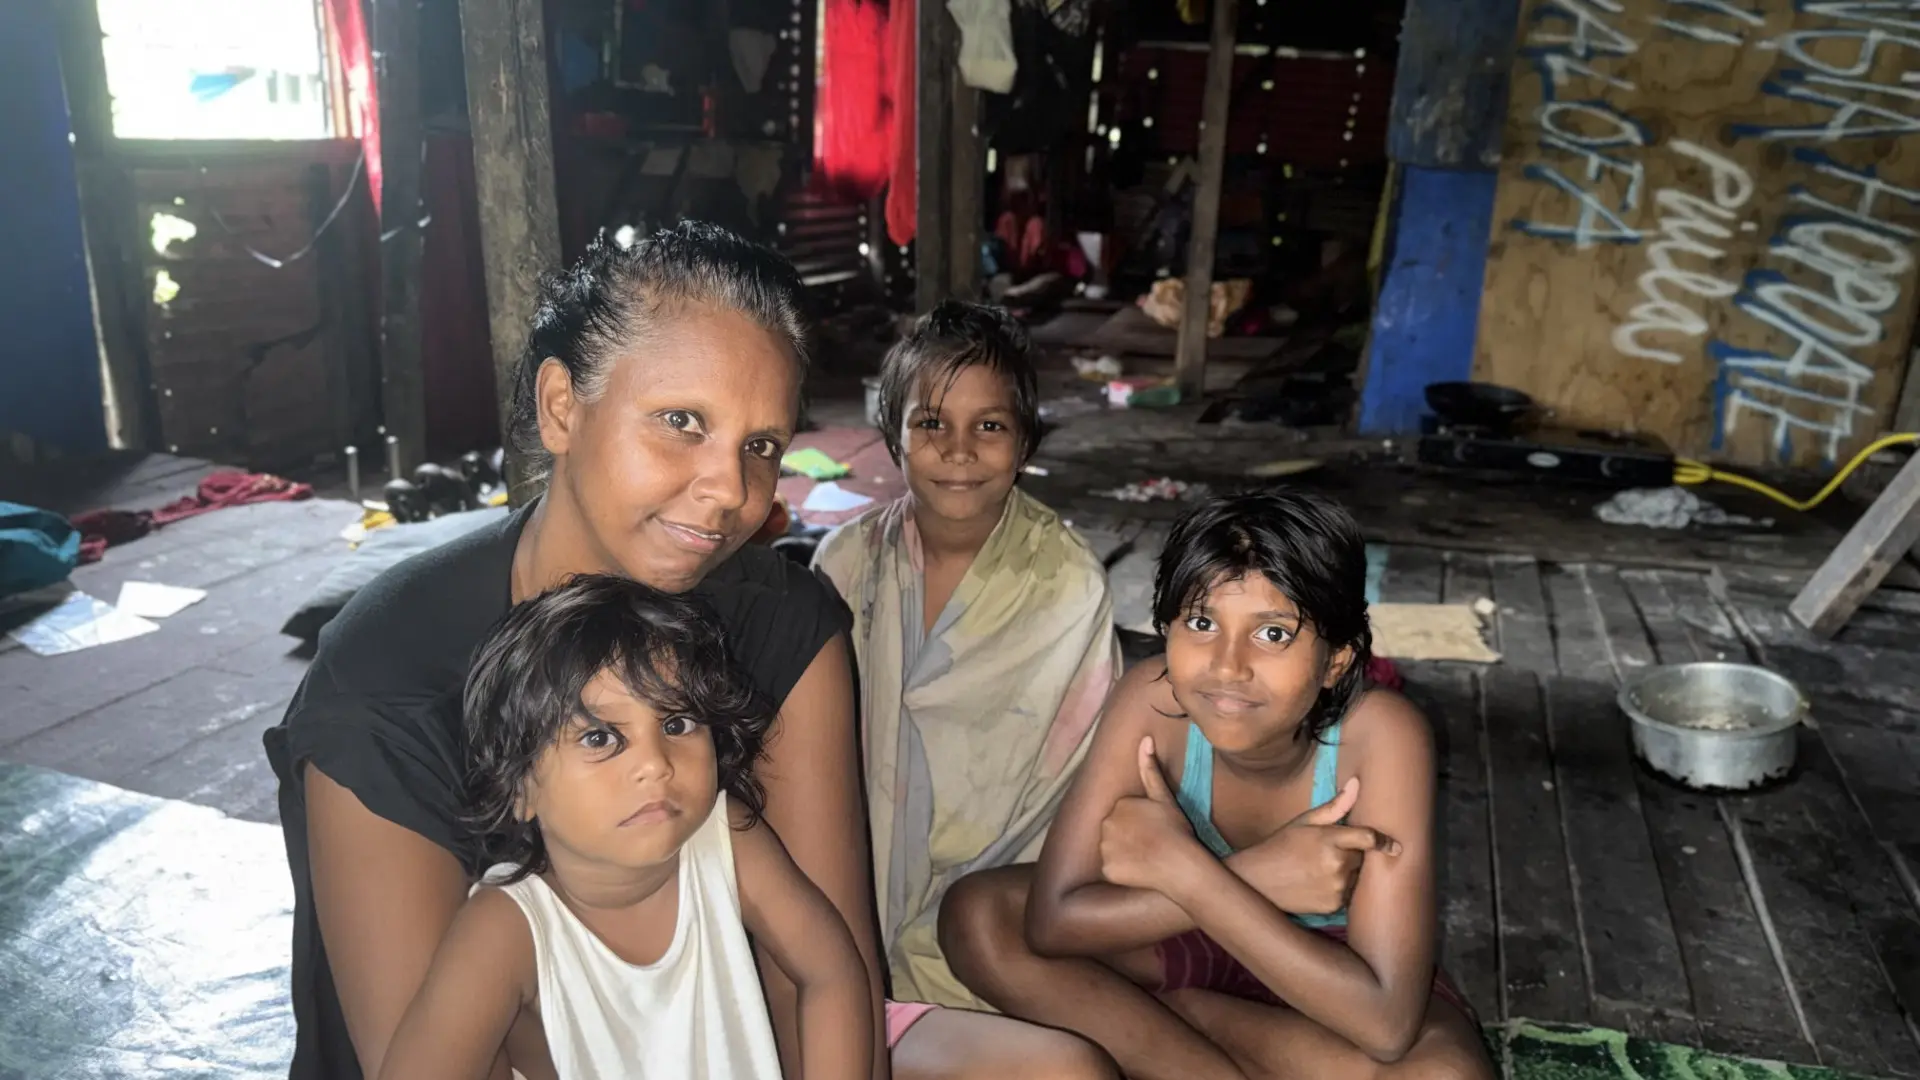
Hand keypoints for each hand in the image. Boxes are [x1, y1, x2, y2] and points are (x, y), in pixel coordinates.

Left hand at [1098, 737, 1201, 892]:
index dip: (1140, 822)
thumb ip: (1150, 769)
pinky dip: (1122, 871)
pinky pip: (1111, 868)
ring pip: (1111, 849)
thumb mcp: (1164, 796)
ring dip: (1124, 853)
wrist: (1181, 864)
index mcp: (1120, 804)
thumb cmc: (1176, 830)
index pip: (1124, 813)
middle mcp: (1107, 823)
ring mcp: (1105, 847)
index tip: (1154, 828)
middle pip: (1114, 829)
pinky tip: (1140, 871)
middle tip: (1151, 844)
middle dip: (1128, 836)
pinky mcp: (1108, 868)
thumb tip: (1145, 739)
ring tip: (1146, 858)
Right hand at [1229, 778, 1400, 915]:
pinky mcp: (1333, 906)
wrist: (1257, 881)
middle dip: (1351, 854)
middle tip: (1326, 853)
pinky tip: (1318, 885)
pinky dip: (1339, 890)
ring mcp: (1336, 887)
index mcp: (1330, 839)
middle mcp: (1337, 865)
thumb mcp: (1304, 822)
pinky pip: (1347, 895)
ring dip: (1346, 873)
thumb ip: (1335, 806)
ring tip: (1319, 871)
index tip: (1396, 847)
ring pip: (1356, 878)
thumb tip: (1357, 783)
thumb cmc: (1280, 846)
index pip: (1369, 838)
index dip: (1384, 842)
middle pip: (1361, 858)